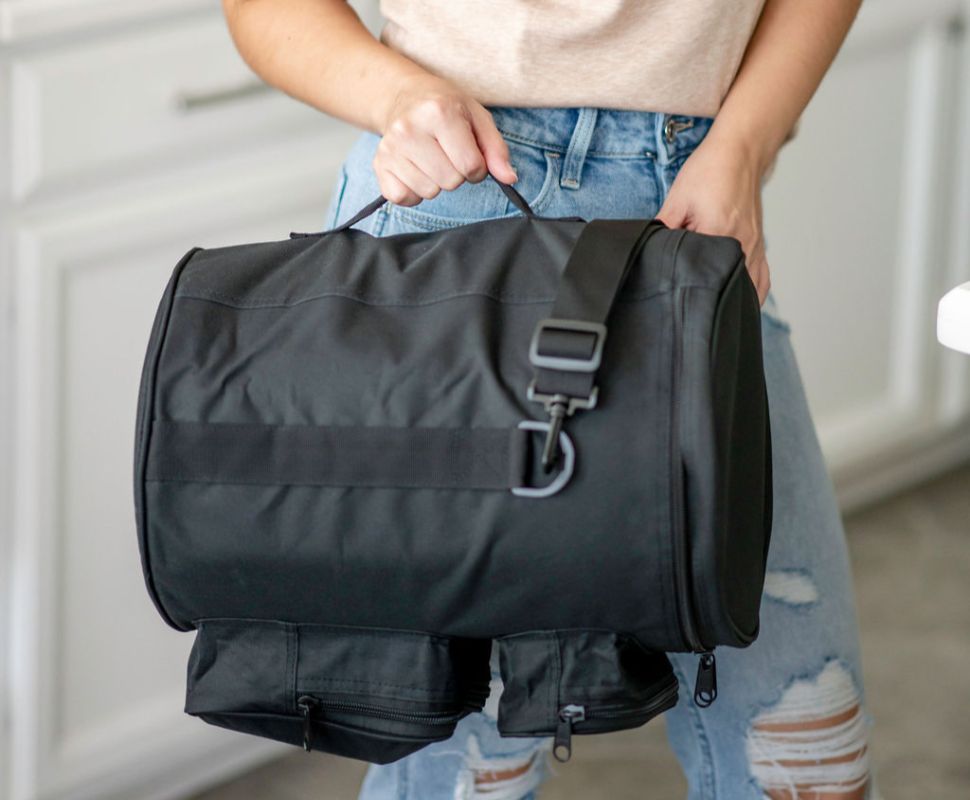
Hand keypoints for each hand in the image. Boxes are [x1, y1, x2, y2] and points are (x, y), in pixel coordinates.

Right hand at [374, 75, 517, 205]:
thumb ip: (496, 150)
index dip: (477, 167)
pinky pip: (403, 198)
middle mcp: (409, 129)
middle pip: (450, 181)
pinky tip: (416, 170)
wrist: (404, 97)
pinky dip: (414, 192)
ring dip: (436, 182)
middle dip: (456, 174)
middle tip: (448, 154)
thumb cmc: (446, 109)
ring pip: (428, 192)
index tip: (469, 153)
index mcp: (439, 112)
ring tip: (431, 159)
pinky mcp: (379, 165)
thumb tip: (509, 179)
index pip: (470, 165)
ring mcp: (390, 148)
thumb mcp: (478, 118)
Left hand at [655, 137, 770, 305]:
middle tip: (688, 308)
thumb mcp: (677, 198)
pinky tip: (737, 300)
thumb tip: (649, 253)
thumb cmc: (710, 171)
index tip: (670, 292)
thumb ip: (664, 228)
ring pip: (747, 288)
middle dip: (705, 297)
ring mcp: (755, 247)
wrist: (740, 152)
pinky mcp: (760, 245)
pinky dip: (751, 293)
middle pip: (724, 286)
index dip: (682, 283)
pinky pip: (762, 280)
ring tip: (710, 309)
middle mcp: (742, 244)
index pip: (698, 272)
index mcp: (719, 232)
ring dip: (730, 298)